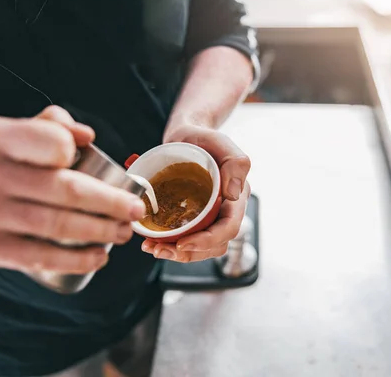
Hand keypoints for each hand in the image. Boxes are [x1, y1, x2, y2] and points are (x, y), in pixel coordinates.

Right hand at [0, 106, 145, 273]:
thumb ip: (43, 127)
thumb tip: (87, 135)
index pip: (50, 140)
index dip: (78, 151)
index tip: (100, 166)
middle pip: (65, 189)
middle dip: (112, 202)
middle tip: (135, 210)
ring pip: (59, 225)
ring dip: (102, 231)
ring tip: (122, 233)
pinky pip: (42, 256)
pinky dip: (78, 259)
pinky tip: (99, 258)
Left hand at [141, 124, 250, 261]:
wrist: (186, 135)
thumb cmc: (203, 137)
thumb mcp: (219, 141)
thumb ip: (236, 162)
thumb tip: (234, 194)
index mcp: (237, 196)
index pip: (228, 228)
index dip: (207, 241)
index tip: (182, 244)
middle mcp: (226, 209)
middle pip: (215, 244)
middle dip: (189, 253)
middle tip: (160, 250)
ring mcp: (210, 215)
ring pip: (202, 246)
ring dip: (178, 254)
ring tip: (154, 249)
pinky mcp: (194, 217)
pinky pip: (188, 237)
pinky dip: (171, 245)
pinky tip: (153, 242)